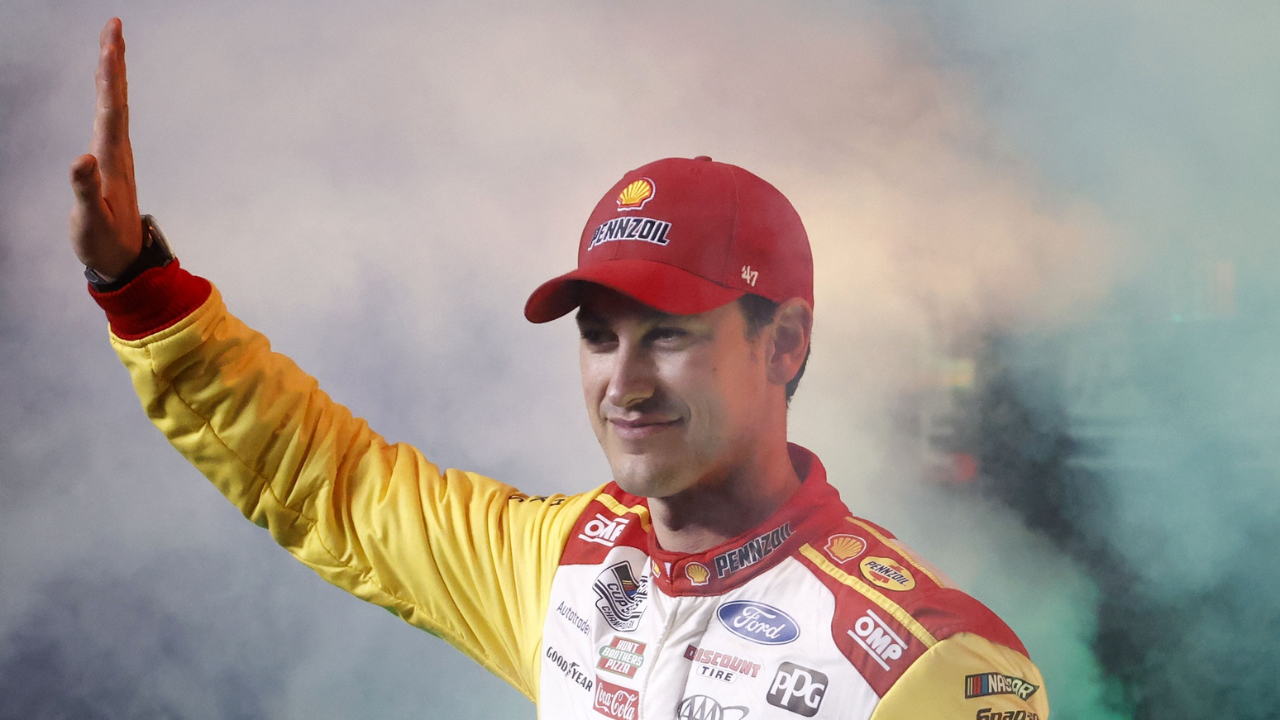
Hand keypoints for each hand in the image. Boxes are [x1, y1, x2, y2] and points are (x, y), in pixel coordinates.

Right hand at [70, 18, 141, 281]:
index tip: (110, 44)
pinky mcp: (110, 159)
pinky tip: (104, 82)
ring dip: (111, 73)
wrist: (124, 259)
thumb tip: (81, 158)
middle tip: (113, 26)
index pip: (111, 109)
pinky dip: (106, 93)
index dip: (110, 76)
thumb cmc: (105, 242)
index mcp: (112, 160)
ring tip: (110, 42)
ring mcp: (115, 154)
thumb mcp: (91, 220)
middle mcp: (118, 151)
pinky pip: (109, 116)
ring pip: (114, 105)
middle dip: (113, 62)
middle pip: (115, 98)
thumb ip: (85, 189)